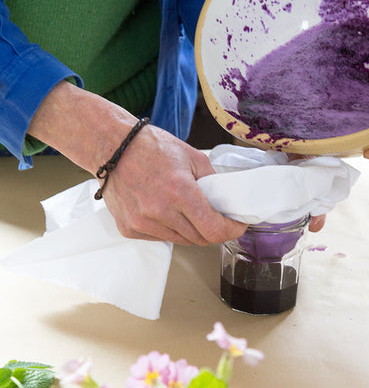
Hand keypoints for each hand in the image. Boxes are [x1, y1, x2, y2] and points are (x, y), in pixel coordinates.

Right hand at [101, 126, 248, 244]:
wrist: (111, 147)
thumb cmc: (152, 147)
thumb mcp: (194, 157)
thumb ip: (213, 182)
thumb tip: (226, 202)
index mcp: (180, 192)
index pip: (214, 229)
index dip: (231, 230)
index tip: (237, 226)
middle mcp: (159, 211)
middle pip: (200, 238)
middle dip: (213, 230)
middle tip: (216, 217)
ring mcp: (142, 222)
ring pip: (181, 240)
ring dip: (191, 230)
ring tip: (188, 210)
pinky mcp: (128, 228)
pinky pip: (159, 238)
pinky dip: (168, 229)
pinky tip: (165, 211)